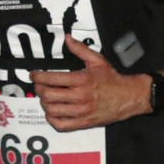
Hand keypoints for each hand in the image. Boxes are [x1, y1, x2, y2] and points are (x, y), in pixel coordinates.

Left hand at [30, 36, 145, 131]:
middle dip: (39, 89)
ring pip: (52, 110)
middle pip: (48, 95)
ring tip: (46, 98)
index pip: (51, 79)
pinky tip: (53, 112)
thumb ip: (80, 49)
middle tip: (39, 86)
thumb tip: (67, 39)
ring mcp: (81, 112)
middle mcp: (80, 96)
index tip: (34, 75)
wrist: (129, 97)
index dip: (37, 76)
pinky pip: (61, 125)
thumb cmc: (112, 79)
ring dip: (44, 104)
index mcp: (82, 79)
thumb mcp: (97, 60)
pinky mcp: (84, 123)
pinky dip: (52, 119)